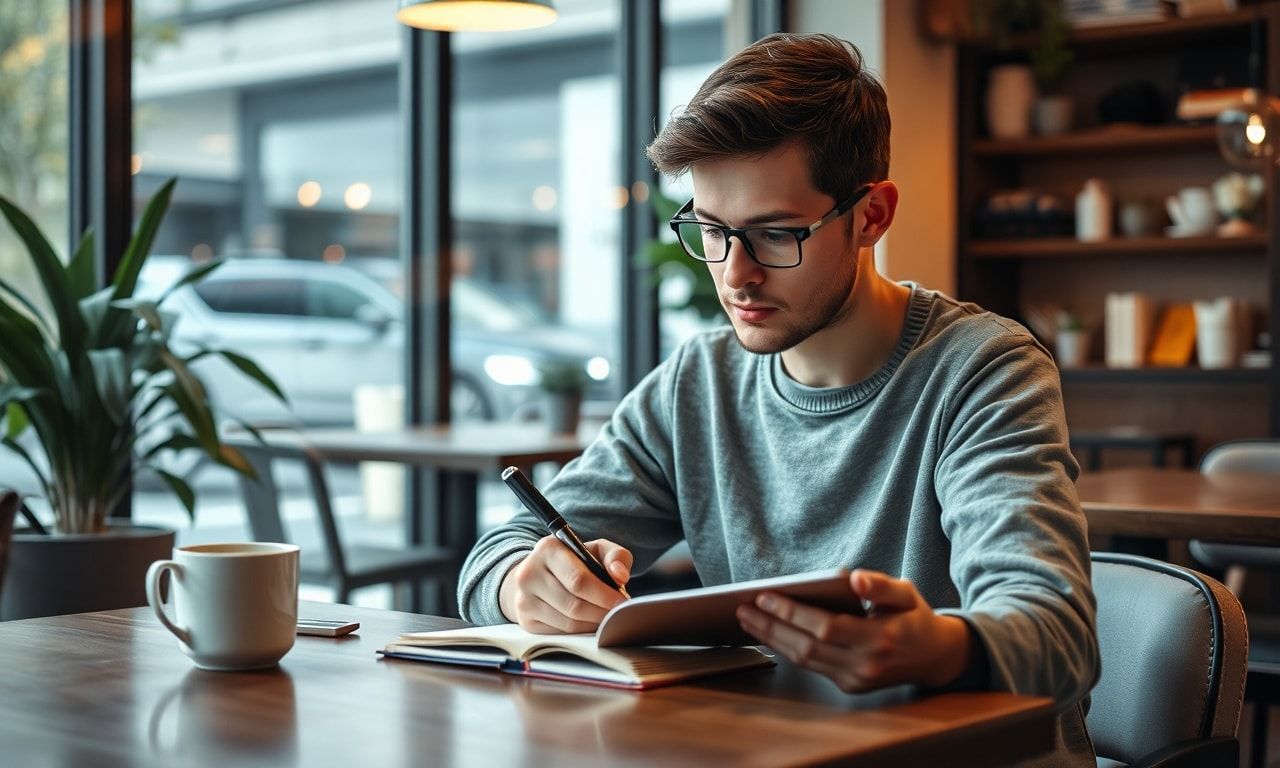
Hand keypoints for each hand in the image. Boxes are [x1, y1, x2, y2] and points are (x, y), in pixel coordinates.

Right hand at [499, 536, 631, 633]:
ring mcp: (524, 599)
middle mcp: (529, 573)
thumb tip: (620, 575)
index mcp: (548, 549)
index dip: (604, 595)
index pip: (578, 580)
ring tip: (605, 617)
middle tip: (617, 614)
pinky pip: (560, 634)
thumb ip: (616, 556)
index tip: (622, 602)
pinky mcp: (525, 620)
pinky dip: (580, 632)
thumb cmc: (574, 562)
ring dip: (593, 624)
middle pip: (574, 606)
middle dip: (601, 613)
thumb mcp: (595, 550)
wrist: (536, 574)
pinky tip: (588, 622)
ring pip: (568, 623)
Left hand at [735, 569, 972, 692]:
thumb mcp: (906, 592)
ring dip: (772, 640)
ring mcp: (856, 680)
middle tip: (743, 609)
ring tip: (748, 620)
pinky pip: (812, 666)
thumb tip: (856, 579)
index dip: (791, 613)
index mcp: (879, 639)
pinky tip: (771, 634)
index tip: (765, 597)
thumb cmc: (915, 617)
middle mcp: (865, 665)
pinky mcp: (849, 686)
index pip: (824, 627)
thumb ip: (881, 586)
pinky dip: (788, 649)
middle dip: (771, 627)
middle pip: (806, 647)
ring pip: (804, 660)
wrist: (935, 657)